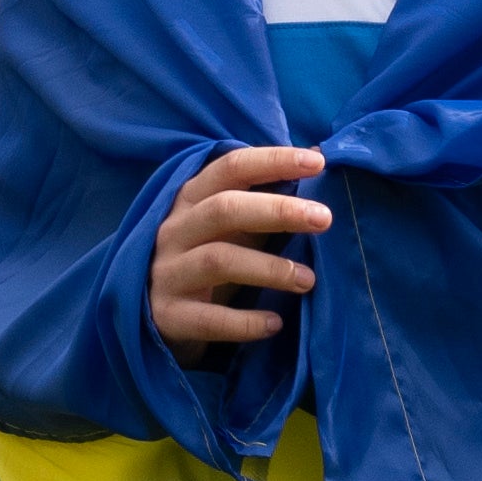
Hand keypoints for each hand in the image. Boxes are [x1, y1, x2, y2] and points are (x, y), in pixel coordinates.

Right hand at [151, 142, 331, 353]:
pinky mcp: (167, 315)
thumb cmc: (205, 257)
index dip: (272, 161)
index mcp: (191, 198)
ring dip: (269, 269)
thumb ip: (266, 196)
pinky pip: (208, 318)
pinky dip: (244, 322)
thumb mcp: (230, 224)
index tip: (317, 163)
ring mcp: (167, 272)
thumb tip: (319, 156)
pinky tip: (275, 324)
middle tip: (324, 218)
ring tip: (308, 280)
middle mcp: (174, 230)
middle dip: (278, 210)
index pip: (230, 167)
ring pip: (218, 260)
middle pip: (225, 209)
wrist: (157, 316)